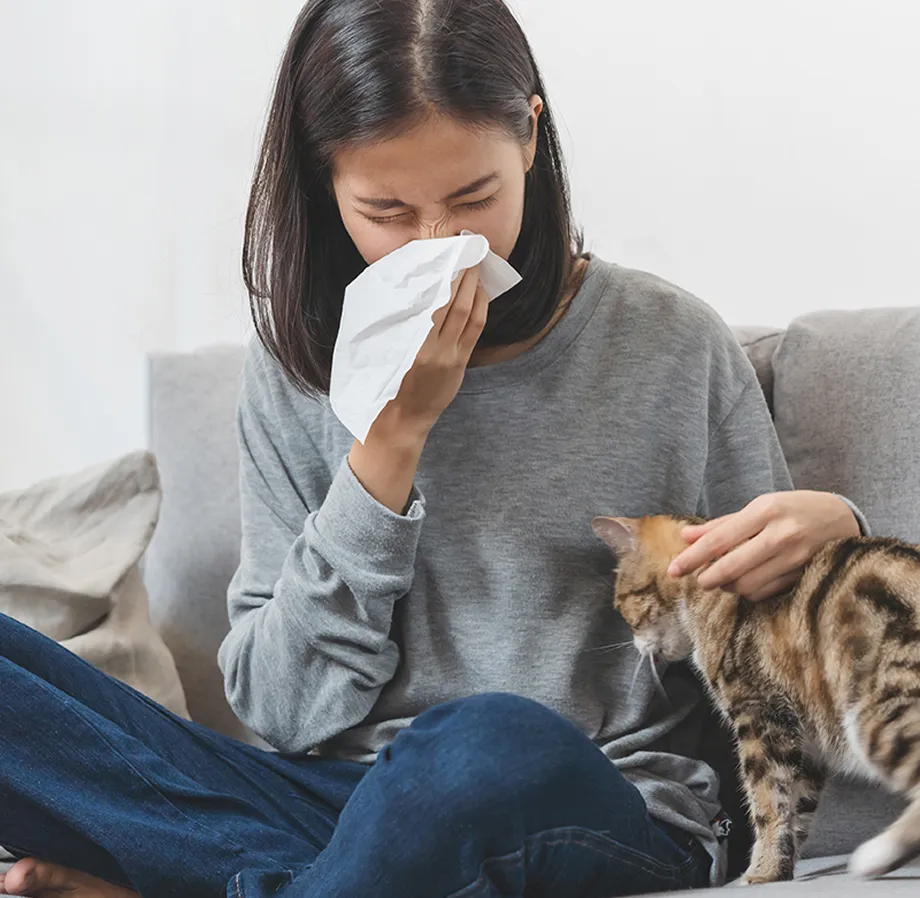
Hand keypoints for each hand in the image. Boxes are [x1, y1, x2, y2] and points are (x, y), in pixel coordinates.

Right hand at [380, 265, 487, 441]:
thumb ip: (399, 323)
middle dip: (464, 274)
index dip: (447, 276)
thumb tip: (413, 288)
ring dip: (475, 287)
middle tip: (469, 249)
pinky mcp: (460, 364)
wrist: (399, 422)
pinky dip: (480, 307)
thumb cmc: (384, 385)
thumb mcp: (383, 351)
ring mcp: (450, 358)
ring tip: (477, 264)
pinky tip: (480, 292)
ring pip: (469, 314)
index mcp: (412, 345)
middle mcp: (434, 350)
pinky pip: (474, 330)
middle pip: (455, 303)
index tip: (450, 253)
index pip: (435, 302)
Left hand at [667, 491, 860, 600]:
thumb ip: (721, 524)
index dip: (692, 557)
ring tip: (722, 578)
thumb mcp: (758, 506)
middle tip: (698, 580)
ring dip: (728, 586)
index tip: (673, 570)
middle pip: (731, 567)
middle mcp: (781, 534)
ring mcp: (795, 557)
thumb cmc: (793, 509)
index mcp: (765, 510)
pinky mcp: (804, 575)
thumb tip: (685, 537)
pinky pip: (765, 592)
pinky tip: (744, 582)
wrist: (843, 518)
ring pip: (747, 585)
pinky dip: (748, 591)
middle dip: (707, 578)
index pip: (719, 540)